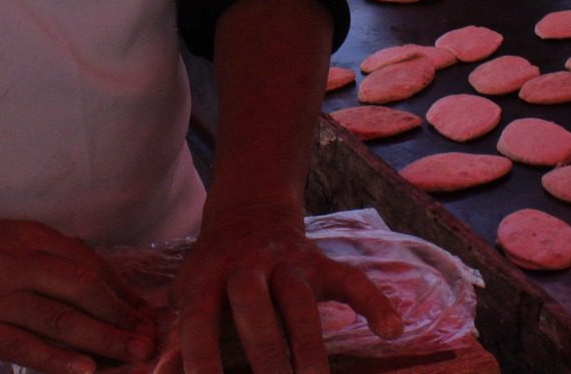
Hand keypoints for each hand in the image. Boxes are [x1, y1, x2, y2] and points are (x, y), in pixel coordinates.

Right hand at [0, 217, 155, 373]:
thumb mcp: (20, 239)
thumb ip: (62, 259)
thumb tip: (115, 290)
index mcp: (32, 237)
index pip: (89, 265)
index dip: (121, 292)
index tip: (145, 313)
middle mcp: (15, 263)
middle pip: (81, 290)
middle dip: (120, 317)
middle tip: (148, 338)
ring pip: (58, 319)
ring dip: (100, 339)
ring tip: (130, 354)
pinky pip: (23, 346)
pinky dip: (57, 359)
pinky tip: (84, 368)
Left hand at [170, 202, 399, 373]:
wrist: (247, 212)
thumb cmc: (212, 272)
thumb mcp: (188, 295)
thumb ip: (178, 340)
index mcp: (207, 276)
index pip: (200, 320)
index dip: (200, 359)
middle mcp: (248, 266)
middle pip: (256, 309)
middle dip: (266, 356)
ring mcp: (288, 262)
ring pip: (302, 303)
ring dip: (309, 348)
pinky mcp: (321, 262)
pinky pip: (352, 279)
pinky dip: (374, 302)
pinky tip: (392, 330)